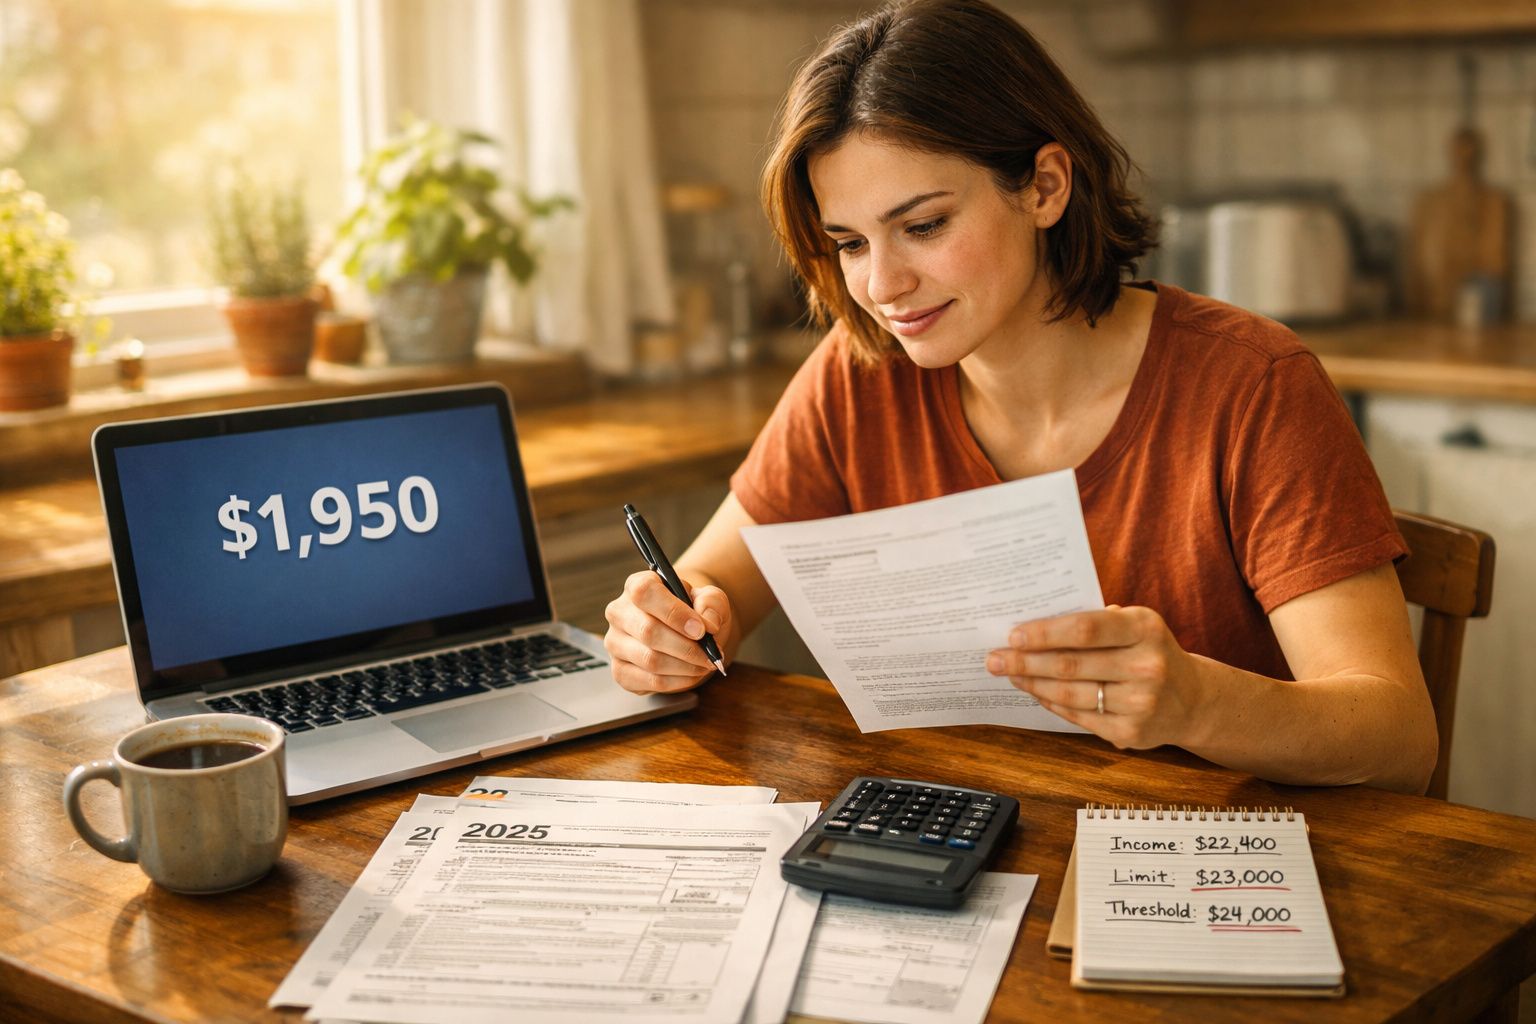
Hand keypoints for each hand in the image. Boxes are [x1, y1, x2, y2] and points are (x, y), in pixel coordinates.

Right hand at [604, 570, 732, 694]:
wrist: (686, 633)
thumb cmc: (694, 611)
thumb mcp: (710, 598)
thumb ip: (712, 603)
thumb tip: (707, 624)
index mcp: (637, 585)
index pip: (645, 593)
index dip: (674, 612)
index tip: (701, 630)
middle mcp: (619, 613)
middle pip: (648, 631)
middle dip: (686, 647)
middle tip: (710, 655)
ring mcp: (615, 643)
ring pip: (650, 659)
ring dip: (685, 666)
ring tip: (705, 664)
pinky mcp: (620, 671)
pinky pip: (650, 681)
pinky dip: (678, 681)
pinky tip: (692, 674)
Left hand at [985, 605, 1206, 748]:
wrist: (1193, 700)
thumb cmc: (1149, 652)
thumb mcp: (1135, 625)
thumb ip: (1094, 622)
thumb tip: (1032, 627)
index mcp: (1145, 629)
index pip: (1085, 628)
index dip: (1045, 633)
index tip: (1013, 635)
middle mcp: (1146, 666)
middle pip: (1070, 664)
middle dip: (1025, 661)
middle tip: (994, 658)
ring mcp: (1140, 703)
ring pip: (1069, 694)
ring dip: (1032, 683)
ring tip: (1009, 673)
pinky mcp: (1131, 733)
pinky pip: (1078, 716)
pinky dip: (1050, 703)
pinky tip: (1035, 691)